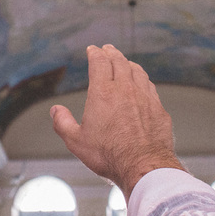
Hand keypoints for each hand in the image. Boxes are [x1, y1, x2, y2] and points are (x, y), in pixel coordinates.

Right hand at [50, 44, 183, 199]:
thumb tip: (56, 111)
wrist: (143, 165)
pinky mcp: (158, 108)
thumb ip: (63, 123)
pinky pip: (150, 86)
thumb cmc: (109, 155)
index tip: (92, 50)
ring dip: (128, 63)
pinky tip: (142, 83)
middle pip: (119, 62)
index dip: (95, 53)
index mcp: (103, 93)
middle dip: (112, 53)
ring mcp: (145, 97)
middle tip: (108, 49)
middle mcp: (125, 89)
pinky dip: (143, 79)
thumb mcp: (76, 141)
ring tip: (125, 62)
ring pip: (137, 71)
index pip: (99, 63)